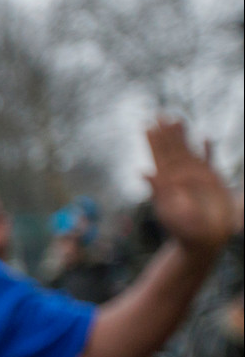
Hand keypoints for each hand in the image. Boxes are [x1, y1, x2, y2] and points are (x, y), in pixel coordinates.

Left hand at [145, 119, 234, 257]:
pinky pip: (210, 161)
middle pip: (172, 150)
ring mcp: (197, 178)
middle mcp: (181, 178)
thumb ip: (157, 190)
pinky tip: (206, 138)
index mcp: (168, 183)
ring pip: (189, 152)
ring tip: (178, 119)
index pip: (159, 157)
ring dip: (183, 137)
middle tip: (159, 115)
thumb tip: (143, 172)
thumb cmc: (184, 231)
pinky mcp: (213, 182)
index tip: (146, 125)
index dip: (153, 141)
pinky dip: (208, 150)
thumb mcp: (168, 210)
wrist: (204, 242)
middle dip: (166, 134)